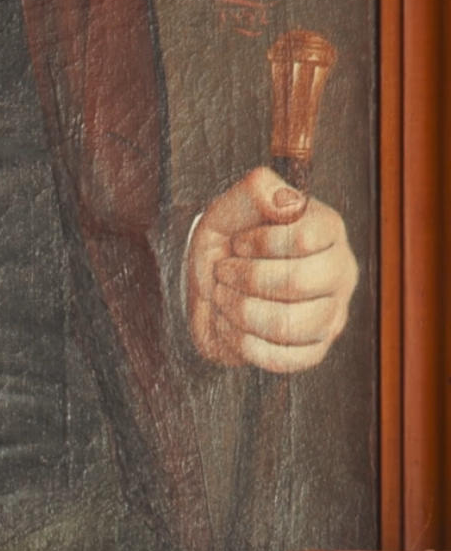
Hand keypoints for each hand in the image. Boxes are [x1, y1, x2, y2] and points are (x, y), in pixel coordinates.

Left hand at [187, 166, 357, 373]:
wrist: (211, 290)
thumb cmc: (227, 245)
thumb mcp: (231, 207)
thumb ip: (258, 190)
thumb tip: (288, 204)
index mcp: (328, 230)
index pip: (305, 238)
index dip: (259, 243)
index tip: (237, 244)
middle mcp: (340, 272)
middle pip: (299, 282)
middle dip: (246, 279)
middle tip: (223, 273)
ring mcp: (331, 315)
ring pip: (290, 324)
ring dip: (241, 312)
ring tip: (224, 298)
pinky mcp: (313, 351)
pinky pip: (284, 359)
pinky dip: (245, 345)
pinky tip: (231, 327)